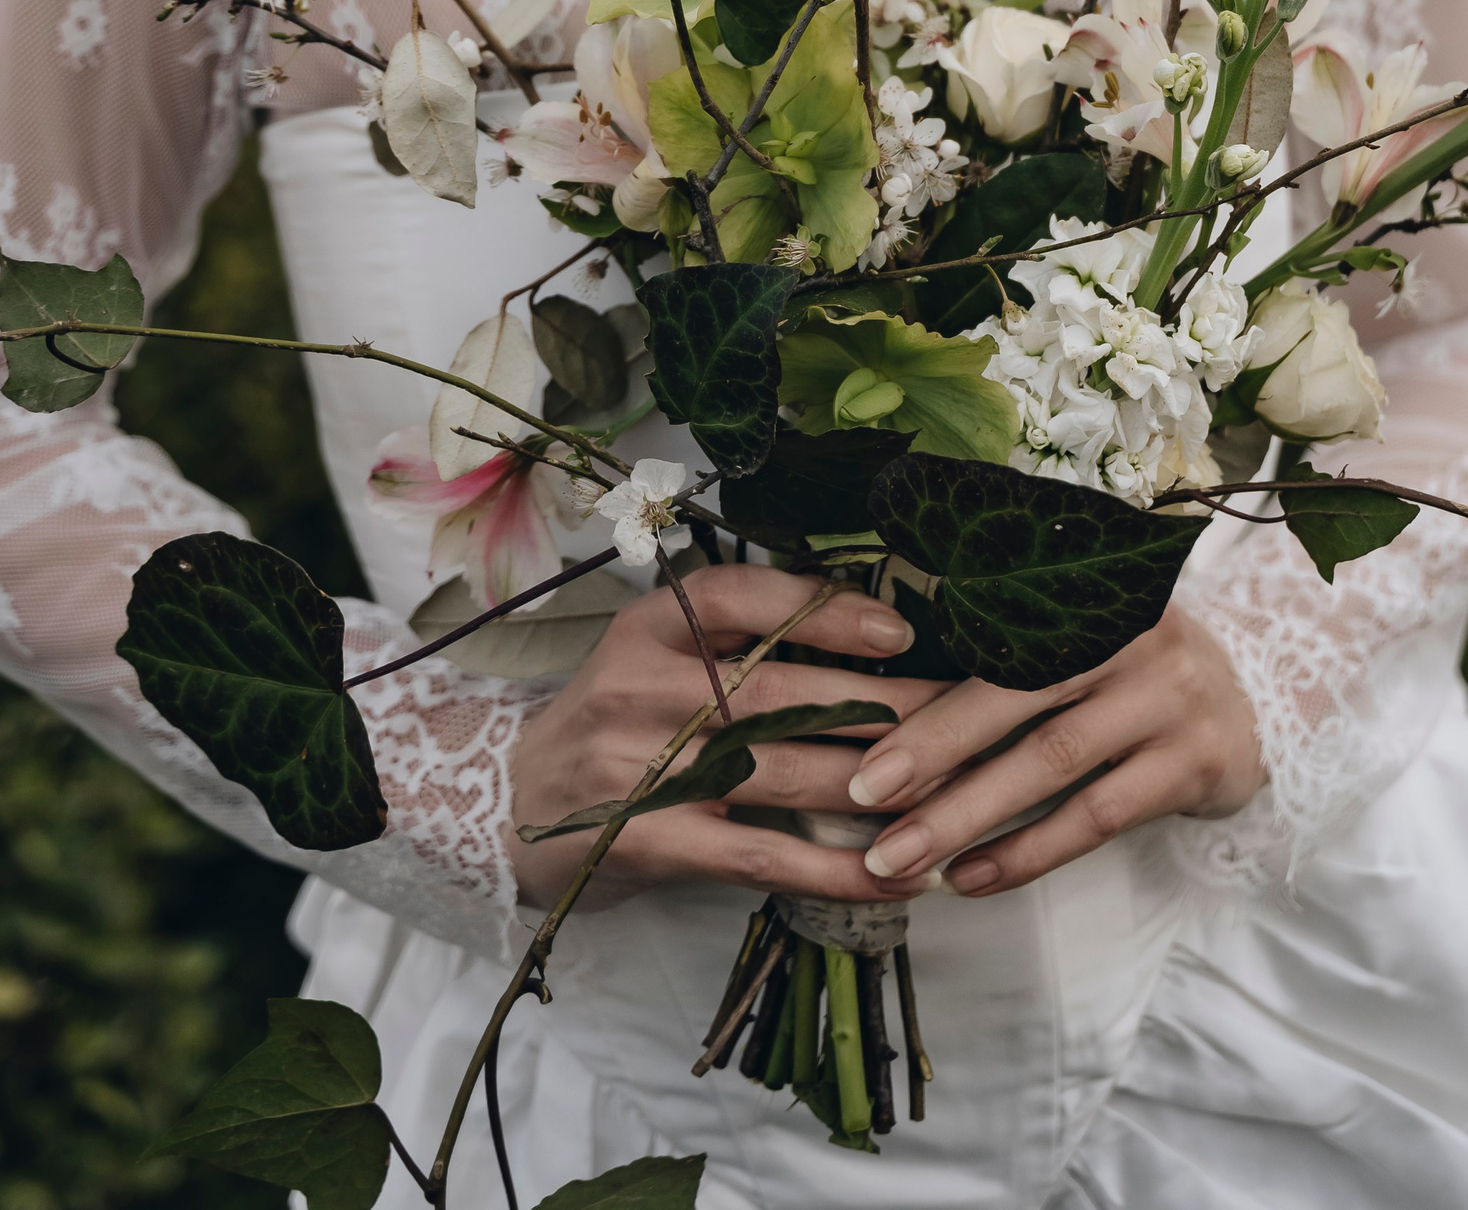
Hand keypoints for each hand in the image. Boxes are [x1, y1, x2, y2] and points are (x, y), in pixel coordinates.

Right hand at [508, 563, 947, 909]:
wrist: (507, 807)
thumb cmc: (611, 725)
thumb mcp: (650, 655)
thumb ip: (730, 640)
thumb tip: (862, 633)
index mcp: (648, 626)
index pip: (739, 594)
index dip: (822, 609)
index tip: (897, 628)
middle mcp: (642, 686)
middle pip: (779, 690)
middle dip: (880, 706)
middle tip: (960, 714)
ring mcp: (642, 766)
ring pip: (780, 770)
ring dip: (874, 786)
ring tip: (949, 793)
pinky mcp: (648, 841)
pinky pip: (756, 853)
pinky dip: (828, 865)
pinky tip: (886, 873)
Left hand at [842, 604, 1264, 900]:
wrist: (1262, 698)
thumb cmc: (1133, 670)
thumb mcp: (1084, 637)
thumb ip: (1007, 658)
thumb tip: (887, 708)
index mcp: (1087, 592)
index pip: (993, 643)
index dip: (925, 698)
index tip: (859, 748)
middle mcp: (1130, 633)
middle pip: (1016, 695)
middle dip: (932, 752)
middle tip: (861, 799)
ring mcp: (1167, 698)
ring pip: (1051, 762)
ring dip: (969, 814)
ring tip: (901, 859)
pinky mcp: (1194, 762)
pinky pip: (1097, 815)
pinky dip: (1030, 851)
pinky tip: (973, 878)